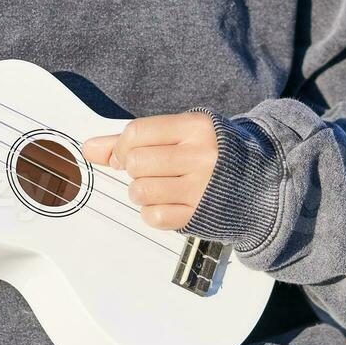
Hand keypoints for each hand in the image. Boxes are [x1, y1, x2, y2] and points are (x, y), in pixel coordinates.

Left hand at [81, 111, 219, 229]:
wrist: (256, 180)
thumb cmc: (209, 152)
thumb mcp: (179, 133)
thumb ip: (131, 139)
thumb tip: (89, 148)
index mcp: (195, 127)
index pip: (136, 134)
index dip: (120, 148)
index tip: (125, 155)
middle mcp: (201, 156)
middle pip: (135, 163)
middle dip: (132, 170)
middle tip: (148, 171)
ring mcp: (201, 187)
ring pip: (140, 191)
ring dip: (139, 192)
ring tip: (157, 187)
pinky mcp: (200, 215)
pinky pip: (154, 217)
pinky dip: (151, 213)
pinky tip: (166, 203)